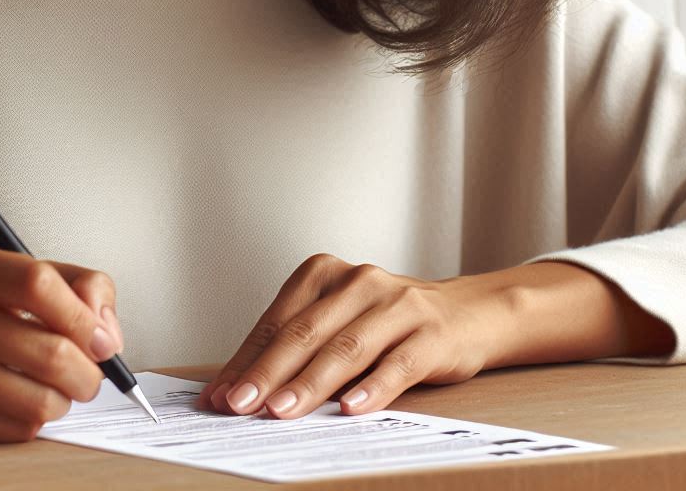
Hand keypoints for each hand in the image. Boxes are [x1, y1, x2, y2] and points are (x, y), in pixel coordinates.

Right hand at [0, 242, 124, 442]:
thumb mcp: (14, 275)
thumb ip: (75, 286)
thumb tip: (107, 335)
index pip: (38, 283)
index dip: (83, 316)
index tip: (102, 339)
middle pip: (48, 351)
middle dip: (88, 372)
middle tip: (91, 374)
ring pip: (38, 400)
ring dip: (65, 400)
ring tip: (59, 388)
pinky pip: (16, 427)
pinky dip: (35, 419)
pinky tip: (25, 400)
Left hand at [197, 253, 511, 419]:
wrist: (466, 312)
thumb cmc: (387, 321)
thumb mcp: (340, 320)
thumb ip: (298, 346)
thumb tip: (241, 388)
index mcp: (326, 273)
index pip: (277, 320)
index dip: (246, 359)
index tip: (219, 393)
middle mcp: (359, 282)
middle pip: (305, 331)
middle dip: (267, 371)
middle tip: (239, 404)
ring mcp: (397, 306)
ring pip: (346, 348)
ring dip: (309, 383)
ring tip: (281, 410)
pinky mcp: (430, 335)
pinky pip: (397, 364)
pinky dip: (372, 388)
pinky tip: (351, 408)